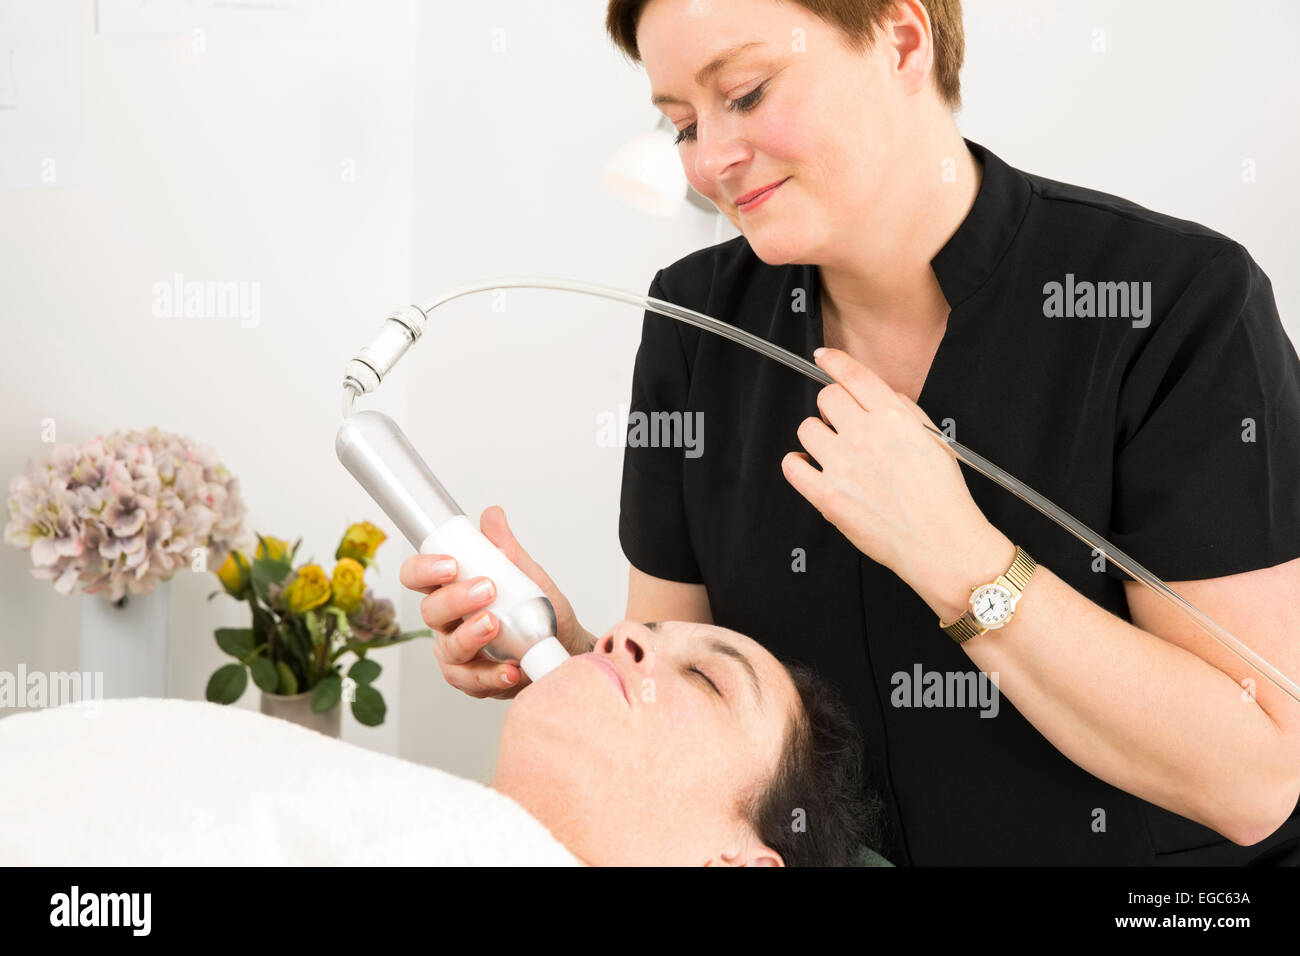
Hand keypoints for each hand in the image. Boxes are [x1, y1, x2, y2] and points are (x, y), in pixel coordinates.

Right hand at [399, 505, 590, 698]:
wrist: (564, 646)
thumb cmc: (537, 610)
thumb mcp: (526, 575)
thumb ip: (506, 549)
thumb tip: (492, 515)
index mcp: (451, 589)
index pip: (417, 577)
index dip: (424, 570)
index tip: (451, 565)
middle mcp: (447, 622)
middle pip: (430, 612)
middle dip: (455, 599)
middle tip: (486, 589)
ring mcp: (457, 653)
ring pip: (449, 648)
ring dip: (471, 635)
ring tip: (495, 625)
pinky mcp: (473, 680)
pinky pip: (473, 681)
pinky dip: (492, 675)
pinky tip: (511, 668)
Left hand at [781, 348, 995, 596]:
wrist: (942, 543)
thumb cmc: (943, 496)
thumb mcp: (934, 438)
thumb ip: (903, 411)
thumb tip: (878, 395)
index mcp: (893, 417)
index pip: (853, 375)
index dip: (833, 361)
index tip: (823, 357)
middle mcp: (865, 434)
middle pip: (826, 398)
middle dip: (833, 408)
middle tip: (843, 426)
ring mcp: (843, 464)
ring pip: (807, 428)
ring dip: (817, 436)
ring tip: (834, 452)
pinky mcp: (827, 495)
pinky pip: (792, 466)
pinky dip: (798, 464)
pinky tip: (811, 468)